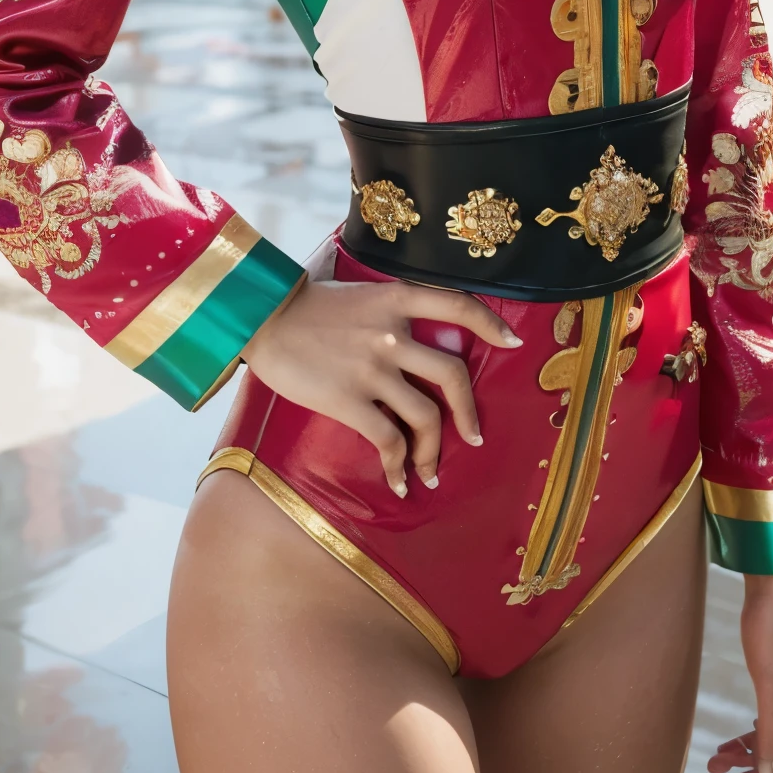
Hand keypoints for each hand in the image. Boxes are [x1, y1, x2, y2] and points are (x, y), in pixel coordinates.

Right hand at [242, 277, 521, 496]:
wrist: (258, 316)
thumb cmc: (302, 305)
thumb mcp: (354, 291)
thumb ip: (385, 309)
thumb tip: (407, 332)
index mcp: (395, 299)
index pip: (458, 305)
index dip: (491, 324)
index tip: (513, 342)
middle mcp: (392, 333)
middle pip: (453, 376)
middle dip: (469, 414)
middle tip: (474, 437)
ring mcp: (372, 367)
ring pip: (426, 416)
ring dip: (433, 452)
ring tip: (429, 472)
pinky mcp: (349, 398)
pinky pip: (389, 440)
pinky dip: (399, 466)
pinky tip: (397, 481)